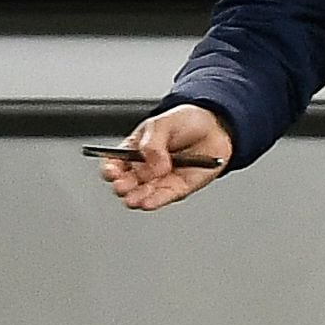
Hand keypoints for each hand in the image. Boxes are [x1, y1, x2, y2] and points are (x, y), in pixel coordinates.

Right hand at [103, 104, 233, 210]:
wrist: (215, 128)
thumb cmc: (186, 122)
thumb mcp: (163, 123)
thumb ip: (153, 144)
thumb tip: (154, 167)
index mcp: (134, 150)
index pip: (114, 163)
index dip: (110, 169)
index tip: (112, 172)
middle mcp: (144, 168)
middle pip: (125, 183)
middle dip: (122, 186)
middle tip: (123, 185)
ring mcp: (159, 180)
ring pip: (141, 194)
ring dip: (136, 198)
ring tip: (134, 198)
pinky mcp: (176, 189)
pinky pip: (162, 198)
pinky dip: (154, 201)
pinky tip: (147, 202)